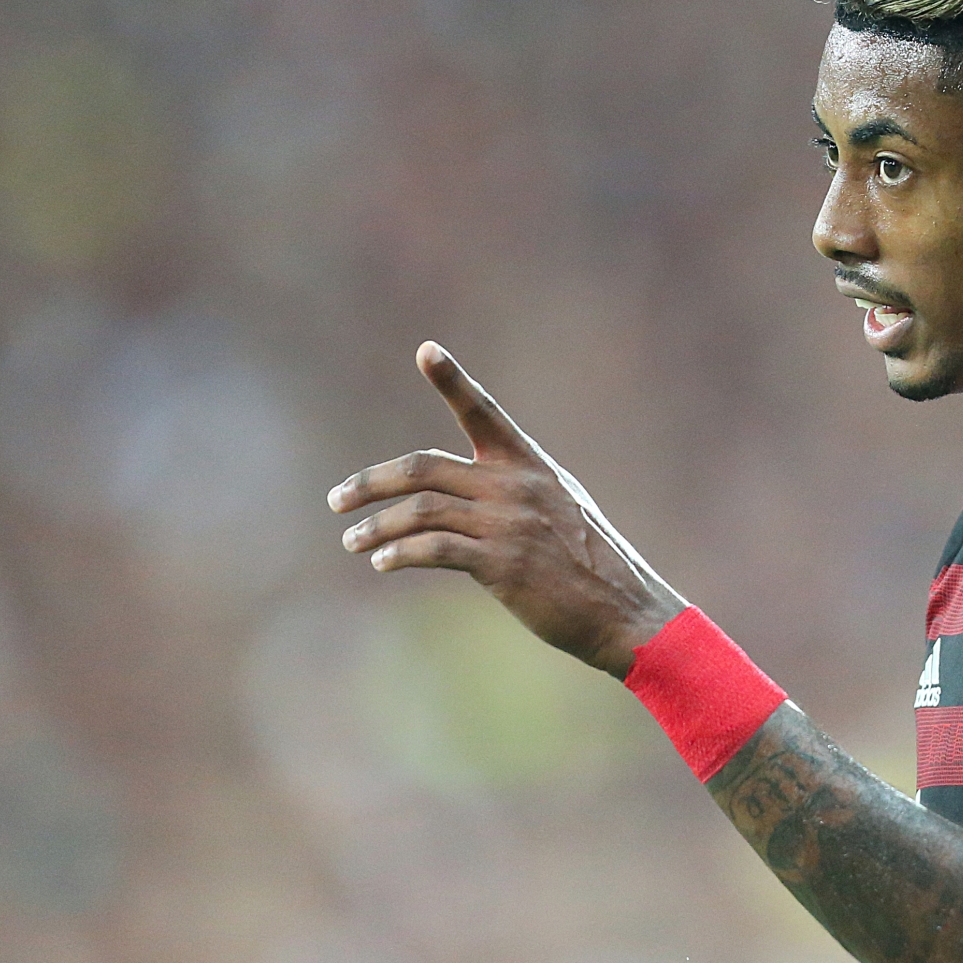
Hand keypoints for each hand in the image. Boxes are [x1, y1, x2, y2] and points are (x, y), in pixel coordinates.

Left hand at [328, 342, 687, 678]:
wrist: (625, 612)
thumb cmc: (591, 566)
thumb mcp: (560, 509)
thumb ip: (513, 492)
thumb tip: (461, 496)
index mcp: (530, 464)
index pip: (484, 411)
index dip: (453, 379)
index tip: (426, 350)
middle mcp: (515, 485)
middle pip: (423, 467)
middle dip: (371, 481)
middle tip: (337, 499)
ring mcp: (507, 524)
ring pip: (419, 510)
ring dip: (375, 526)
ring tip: (351, 541)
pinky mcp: (501, 564)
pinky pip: (434, 549)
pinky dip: (400, 554)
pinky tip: (382, 563)